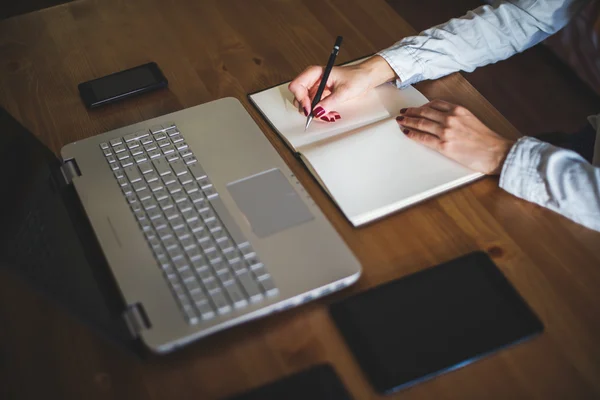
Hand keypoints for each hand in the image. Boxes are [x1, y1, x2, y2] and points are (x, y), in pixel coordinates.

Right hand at [288, 55, 395, 121]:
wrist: (366, 78)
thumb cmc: (357, 77)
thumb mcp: (344, 91)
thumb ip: (329, 102)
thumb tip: (317, 111)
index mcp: (315, 73)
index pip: (297, 86)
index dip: (301, 99)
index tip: (310, 109)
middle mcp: (313, 81)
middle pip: (298, 98)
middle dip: (309, 109)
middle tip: (321, 114)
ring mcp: (316, 89)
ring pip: (306, 106)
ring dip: (316, 113)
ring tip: (329, 115)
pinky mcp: (321, 96)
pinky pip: (315, 108)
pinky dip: (321, 114)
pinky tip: (330, 113)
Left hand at [396, 100, 515, 173]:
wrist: (496, 152)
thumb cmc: (486, 139)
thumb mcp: (471, 119)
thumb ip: (457, 116)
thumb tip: (441, 117)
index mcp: (459, 110)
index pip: (435, 104)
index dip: (422, 105)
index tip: (416, 107)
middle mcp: (451, 118)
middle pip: (425, 112)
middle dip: (411, 112)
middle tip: (403, 113)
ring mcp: (446, 131)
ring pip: (421, 123)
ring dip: (408, 121)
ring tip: (401, 121)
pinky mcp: (444, 145)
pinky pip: (424, 138)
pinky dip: (413, 134)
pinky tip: (407, 133)